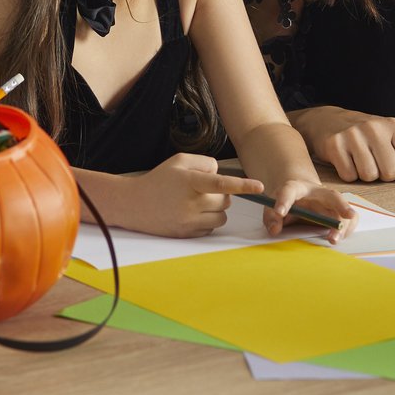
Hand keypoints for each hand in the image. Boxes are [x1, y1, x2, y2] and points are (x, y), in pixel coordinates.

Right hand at [113, 152, 264, 236]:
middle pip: (225, 200)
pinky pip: (211, 227)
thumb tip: (221, 174)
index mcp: (189, 182)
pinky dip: (206, 220)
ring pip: (221, 216)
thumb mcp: (179, 161)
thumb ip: (204, 163)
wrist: (134, 204)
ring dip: (215, 209)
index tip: (260, 186)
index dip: (243, 185)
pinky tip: (190, 213)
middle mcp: (190, 203)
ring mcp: (189, 221)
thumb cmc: (159, 180)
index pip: (221, 183)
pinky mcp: (187, 234)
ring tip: (196, 202)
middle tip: (203, 190)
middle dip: (221, 195)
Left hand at [259, 179, 355, 242]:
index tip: (279, 213)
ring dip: (343, 225)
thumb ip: (271, 217)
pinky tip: (338, 238)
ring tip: (333, 239)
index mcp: (297, 188)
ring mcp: (331, 203)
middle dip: (341, 205)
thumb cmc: (288, 202)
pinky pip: (349, 221)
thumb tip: (275, 229)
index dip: (283, 201)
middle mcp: (319, 193)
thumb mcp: (273, 207)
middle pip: (332, 195)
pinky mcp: (338, 214)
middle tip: (347, 215)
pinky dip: (347, 230)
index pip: (289, 191)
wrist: (299, 197)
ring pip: (344, 211)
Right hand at [289, 107, 394, 183]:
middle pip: (391, 172)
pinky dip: (348, 175)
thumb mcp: (390, 138)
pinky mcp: (335, 145)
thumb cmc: (364, 134)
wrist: (327, 120)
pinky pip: (349, 176)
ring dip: (365, 176)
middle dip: (384, 176)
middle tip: (376, 166)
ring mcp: (353, 135)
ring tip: (360, 163)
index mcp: (393, 125)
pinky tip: (346, 162)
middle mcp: (375, 128)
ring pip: (369, 176)